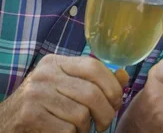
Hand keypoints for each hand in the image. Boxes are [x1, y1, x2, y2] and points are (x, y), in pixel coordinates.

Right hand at [0, 55, 127, 132]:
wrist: (6, 123)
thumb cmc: (43, 105)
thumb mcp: (66, 86)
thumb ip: (95, 81)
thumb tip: (124, 76)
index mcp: (56, 63)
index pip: (94, 67)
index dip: (112, 86)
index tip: (117, 102)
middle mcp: (45, 74)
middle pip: (92, 93)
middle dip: (106, 113)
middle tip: (104, 124)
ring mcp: (35, 94)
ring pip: (81, 114)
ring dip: (86, 128)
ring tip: (80, 129)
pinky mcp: (30, 116)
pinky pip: (67, 129)